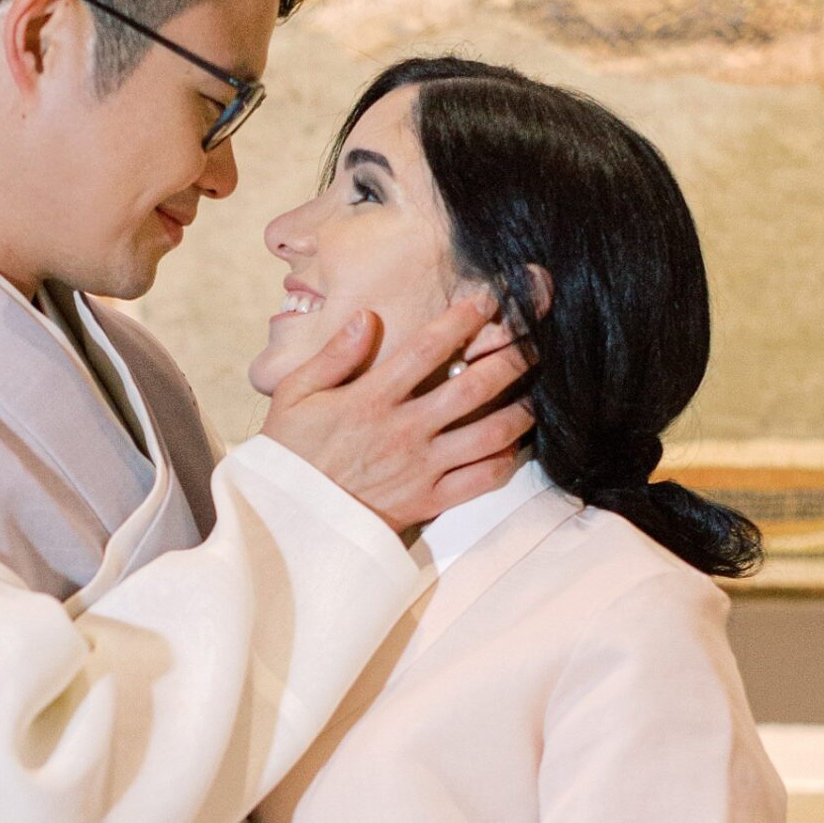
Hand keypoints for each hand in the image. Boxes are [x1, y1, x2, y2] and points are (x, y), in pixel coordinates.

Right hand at [262, 293, 534, 529]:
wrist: (288, 523)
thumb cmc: (289, 454)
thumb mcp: (294, 395)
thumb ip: (333, 355)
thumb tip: (366, 317)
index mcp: (370, 398)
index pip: (427, 349)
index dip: (463, 319)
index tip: (489, 299)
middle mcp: (403, 430)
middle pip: (474, 387)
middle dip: (510, 359)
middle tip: (533, 343)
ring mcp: (420, 467)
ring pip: (489, 434)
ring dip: (520, 411)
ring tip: (535, 395)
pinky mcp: (428, 501)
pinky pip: (480, 481)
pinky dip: (505, 462)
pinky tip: (514, 447)